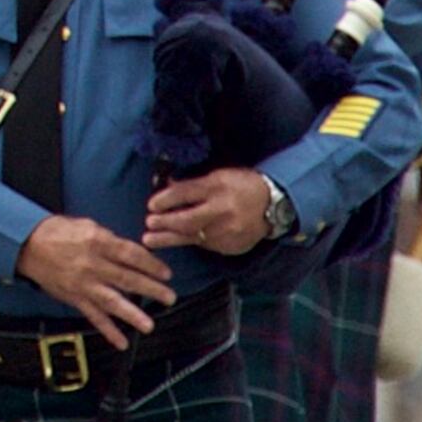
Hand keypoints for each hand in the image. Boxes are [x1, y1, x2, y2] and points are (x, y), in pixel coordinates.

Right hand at [19, 209, 177, 342]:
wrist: (26, 244)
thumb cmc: (56, 231)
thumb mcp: (86, 225)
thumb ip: (109, 240)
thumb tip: (131, 253)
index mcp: (97, 242)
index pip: (131, 254)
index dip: (151, 264)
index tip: (165, 273)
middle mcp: (92, 264)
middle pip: (127, 278)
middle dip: (151, 289)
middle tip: (169, 297)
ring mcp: (83, 284)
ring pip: (112, 302)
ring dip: (132, 314)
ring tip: (149, 325)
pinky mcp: (74, 298)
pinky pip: (93, 316)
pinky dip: (107, 330)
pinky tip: (121, 341)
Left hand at [145, 163, 277, 259]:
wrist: (273, 204)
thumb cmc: (241, 185)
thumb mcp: (218, 176)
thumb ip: (193, 184)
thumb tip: (168, 187)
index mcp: (217, 188)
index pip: (186, 194)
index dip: (166, 200)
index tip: (150, 205)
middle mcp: (223, 210)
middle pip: (188, 220)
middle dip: (165, 223)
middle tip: (148, 224)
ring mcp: (228, 231)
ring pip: (194, 237)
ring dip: (171, 238)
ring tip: (150, 241)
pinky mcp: (232, 246)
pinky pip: (208, 246)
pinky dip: (193, 241)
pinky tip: (180, 240)